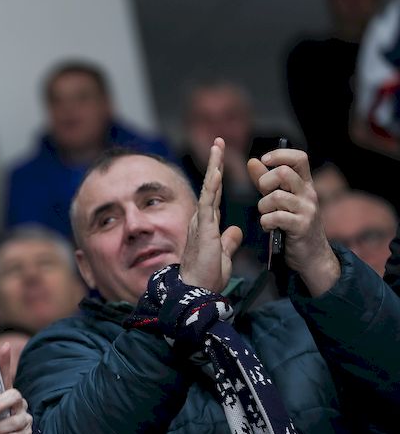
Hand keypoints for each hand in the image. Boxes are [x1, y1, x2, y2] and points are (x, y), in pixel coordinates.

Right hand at [180, 137, 243, 290]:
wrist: (198, 290)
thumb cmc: (207, 276)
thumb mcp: (223, 255)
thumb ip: (228, 241)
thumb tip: (235, 230)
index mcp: (207, 225)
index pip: (214, 195)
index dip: (218, 177)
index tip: (222, 161)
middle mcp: (201, 220)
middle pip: (211, 186)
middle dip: (215, 163)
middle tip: (218, 142)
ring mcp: (200, 222)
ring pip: (208, 189)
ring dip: (213, 167)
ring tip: (217, 147)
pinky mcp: (203, 229)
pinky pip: (208, 203)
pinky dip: (212, 186)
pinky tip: (216, 172)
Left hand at [247, 147, 339, 295]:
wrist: (312, 255)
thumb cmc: (292, 224)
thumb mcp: (279, 199)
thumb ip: (266, 181)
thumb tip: (252, 161)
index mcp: (305, 184)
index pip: (299, 157)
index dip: (280, 154)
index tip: (264, 160)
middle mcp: (309, 193)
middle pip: (284, 173)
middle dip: (264, 182)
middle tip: (262, 195)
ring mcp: (307, 210)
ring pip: (276, 196)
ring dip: (263, 206)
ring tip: (265, 215)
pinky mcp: (302, 226)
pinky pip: (276, 217)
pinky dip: (266, 221)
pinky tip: (268, 226)